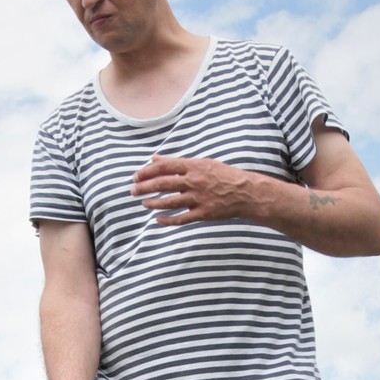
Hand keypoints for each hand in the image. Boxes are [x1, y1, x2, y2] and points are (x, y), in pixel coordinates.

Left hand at [130, 154, 251, 224]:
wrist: (246, 192)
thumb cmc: (223, 175)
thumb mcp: (202, 163)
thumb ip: (178, 163)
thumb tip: (155, 159)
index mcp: (194, 166)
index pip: (164, 167)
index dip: (147, 171)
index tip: (136, 175)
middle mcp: (194, 181)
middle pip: (163, 184)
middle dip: (144, 187)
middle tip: (133, 190)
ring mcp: (198, 198)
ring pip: (169, 202)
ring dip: (153, 203)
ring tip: (144, 203)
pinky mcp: (203, 214)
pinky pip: (181, 218)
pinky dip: (168, 220)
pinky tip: (158, 219)